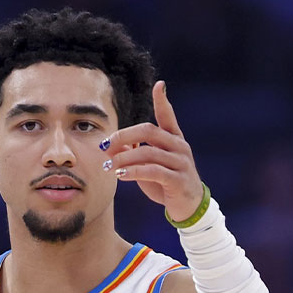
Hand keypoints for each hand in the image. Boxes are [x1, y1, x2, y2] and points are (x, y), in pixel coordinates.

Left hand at [101, 81, 204, 222]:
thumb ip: (133, 154)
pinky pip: (153, 171)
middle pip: (149, 131)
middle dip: (124, 136)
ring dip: (124, 158)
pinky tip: (120, 175)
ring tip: (108, 166)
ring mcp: (181, 163)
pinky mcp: (179, 180)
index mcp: (174, 139)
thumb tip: (108, 147)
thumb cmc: (165, 183)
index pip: (168, 116)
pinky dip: (133, 172)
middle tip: (105, 145)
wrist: (187, 208)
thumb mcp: (148, 166)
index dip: (163, 101)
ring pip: (148, 152)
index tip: (159, 85)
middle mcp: (179, 147)